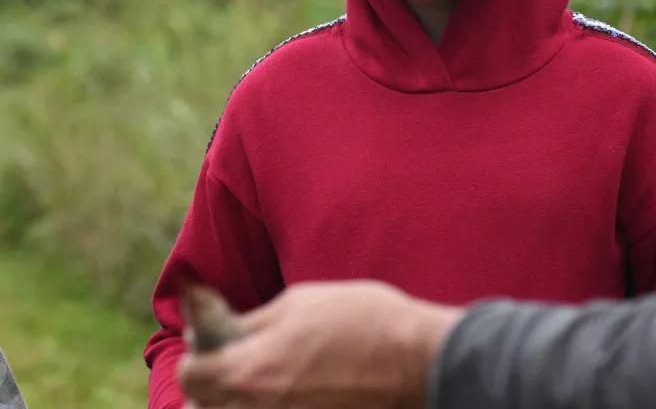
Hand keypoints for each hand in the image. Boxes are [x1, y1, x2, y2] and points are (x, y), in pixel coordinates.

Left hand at [177, 280, 463, 408]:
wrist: (419, 361)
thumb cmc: (363, 323)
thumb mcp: (301, 303)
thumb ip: (253, 322)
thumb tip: (222, 329)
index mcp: (248, 372)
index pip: (191, 374)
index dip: (199, 353)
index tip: (214, 341)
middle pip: (205, 406)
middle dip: (215, 383)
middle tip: (240, 362)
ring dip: (239, 399)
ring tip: (269, 379)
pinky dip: (272, 407)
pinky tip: (296, 393)